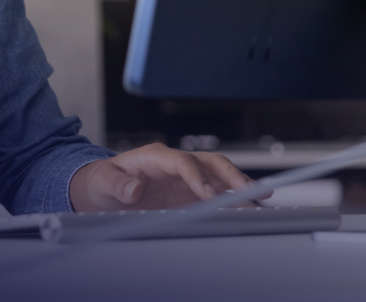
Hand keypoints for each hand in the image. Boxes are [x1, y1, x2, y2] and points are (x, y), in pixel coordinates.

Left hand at [69, 143, 269, 210]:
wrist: (104, 188)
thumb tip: (135, 189)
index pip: (182, 162)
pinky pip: (216, 194)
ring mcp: (186, 178)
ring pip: (219, 176)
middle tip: (252, 191)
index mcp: (155, 157)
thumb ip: (118, 185)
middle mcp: (176, 164)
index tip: (210, 196)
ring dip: (239, 186)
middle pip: (209, 163)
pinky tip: (249, 209)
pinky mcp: (190, 194)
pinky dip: (233, 200)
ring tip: (261, 198)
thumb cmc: (104, 181)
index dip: (198, 177)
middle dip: (231, 175)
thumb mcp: (104, 182)